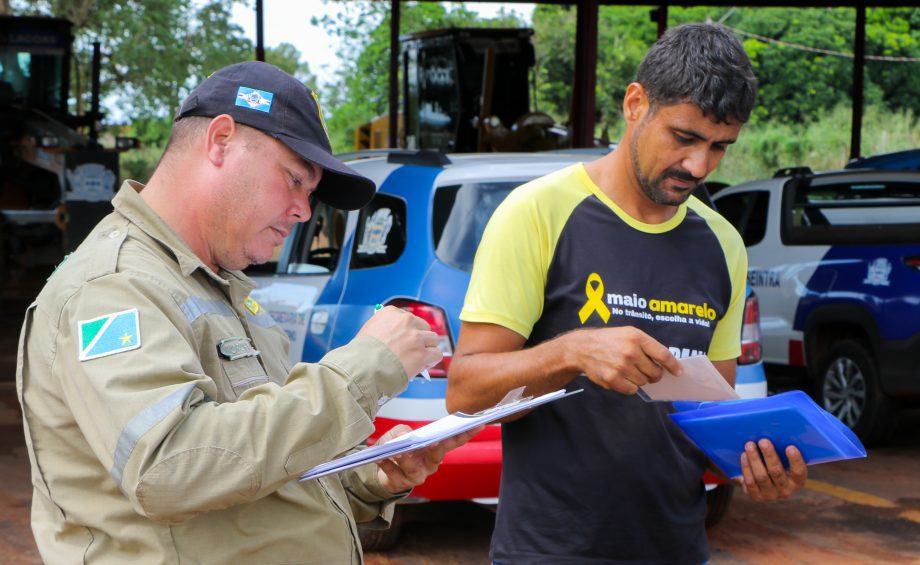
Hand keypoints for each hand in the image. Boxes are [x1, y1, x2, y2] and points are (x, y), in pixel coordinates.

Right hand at [359, 306, 441, 379]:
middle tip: (413, 350)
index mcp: (391, 313)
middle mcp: (406, 321)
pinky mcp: (422, 354)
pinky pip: (436, 354)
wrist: (362, 367)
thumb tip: (393, 337)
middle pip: (423, 326)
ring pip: (433, 339)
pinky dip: (432, 360)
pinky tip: (423, 365)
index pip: (408, 318)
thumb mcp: (369, 331)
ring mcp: (415, 337)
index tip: (405, 340)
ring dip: (428, 348)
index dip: (408, 331)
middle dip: (420, 338)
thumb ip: (384, 329)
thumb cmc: (361, 353)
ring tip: (420, 358)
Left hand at [374, 424, 482, 493]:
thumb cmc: (397, 447)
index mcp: (435, 450)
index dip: (466, 434)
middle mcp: (429, 464)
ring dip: (406, 459)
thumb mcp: (399, 433)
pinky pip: (393, 473)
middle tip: (435, 442)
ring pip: (413, 469)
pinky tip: (380, 458)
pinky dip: (386, 465)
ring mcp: (416, 476)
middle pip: (437, 456)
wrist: (381, 467)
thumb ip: (402, 431)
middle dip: (437, 448)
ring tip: (398, 452)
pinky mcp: (400, 483)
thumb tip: (405, 436)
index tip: (478, 424)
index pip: (453, 442)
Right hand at [567, 326, 681, 394]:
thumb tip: (666, 363)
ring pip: (644, 382)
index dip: (673, 366)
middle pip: (655, 372)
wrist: (582, 348)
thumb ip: (647, 346)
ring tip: (628, 370)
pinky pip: (632, 390)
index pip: (663, 355)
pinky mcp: (612, 379)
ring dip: (639, 379)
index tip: (678, 372)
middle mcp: (630, 351)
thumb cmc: (609, 340)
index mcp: (637, 337)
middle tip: (647, 371)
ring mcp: (621, 366)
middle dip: (654, 374)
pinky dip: (629, 386)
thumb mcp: (628, 334)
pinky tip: (621, 377)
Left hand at [736, 439, 807, 500]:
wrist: (759, 481)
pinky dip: (746, 467)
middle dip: (770, 456)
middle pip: (777, 472)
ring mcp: (770, 495)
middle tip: (763, 441)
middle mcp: (786, 491)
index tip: (790, 447)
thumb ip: (782, 450)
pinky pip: (750, 482)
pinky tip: (744, 455)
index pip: (799, 472)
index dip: (795, 461)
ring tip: (749, 445)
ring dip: (754, 459)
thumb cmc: (773, 463)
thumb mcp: (781, 459)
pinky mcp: (756, 497)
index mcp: (797, 481)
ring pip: (761, 477)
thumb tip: (775, 429)